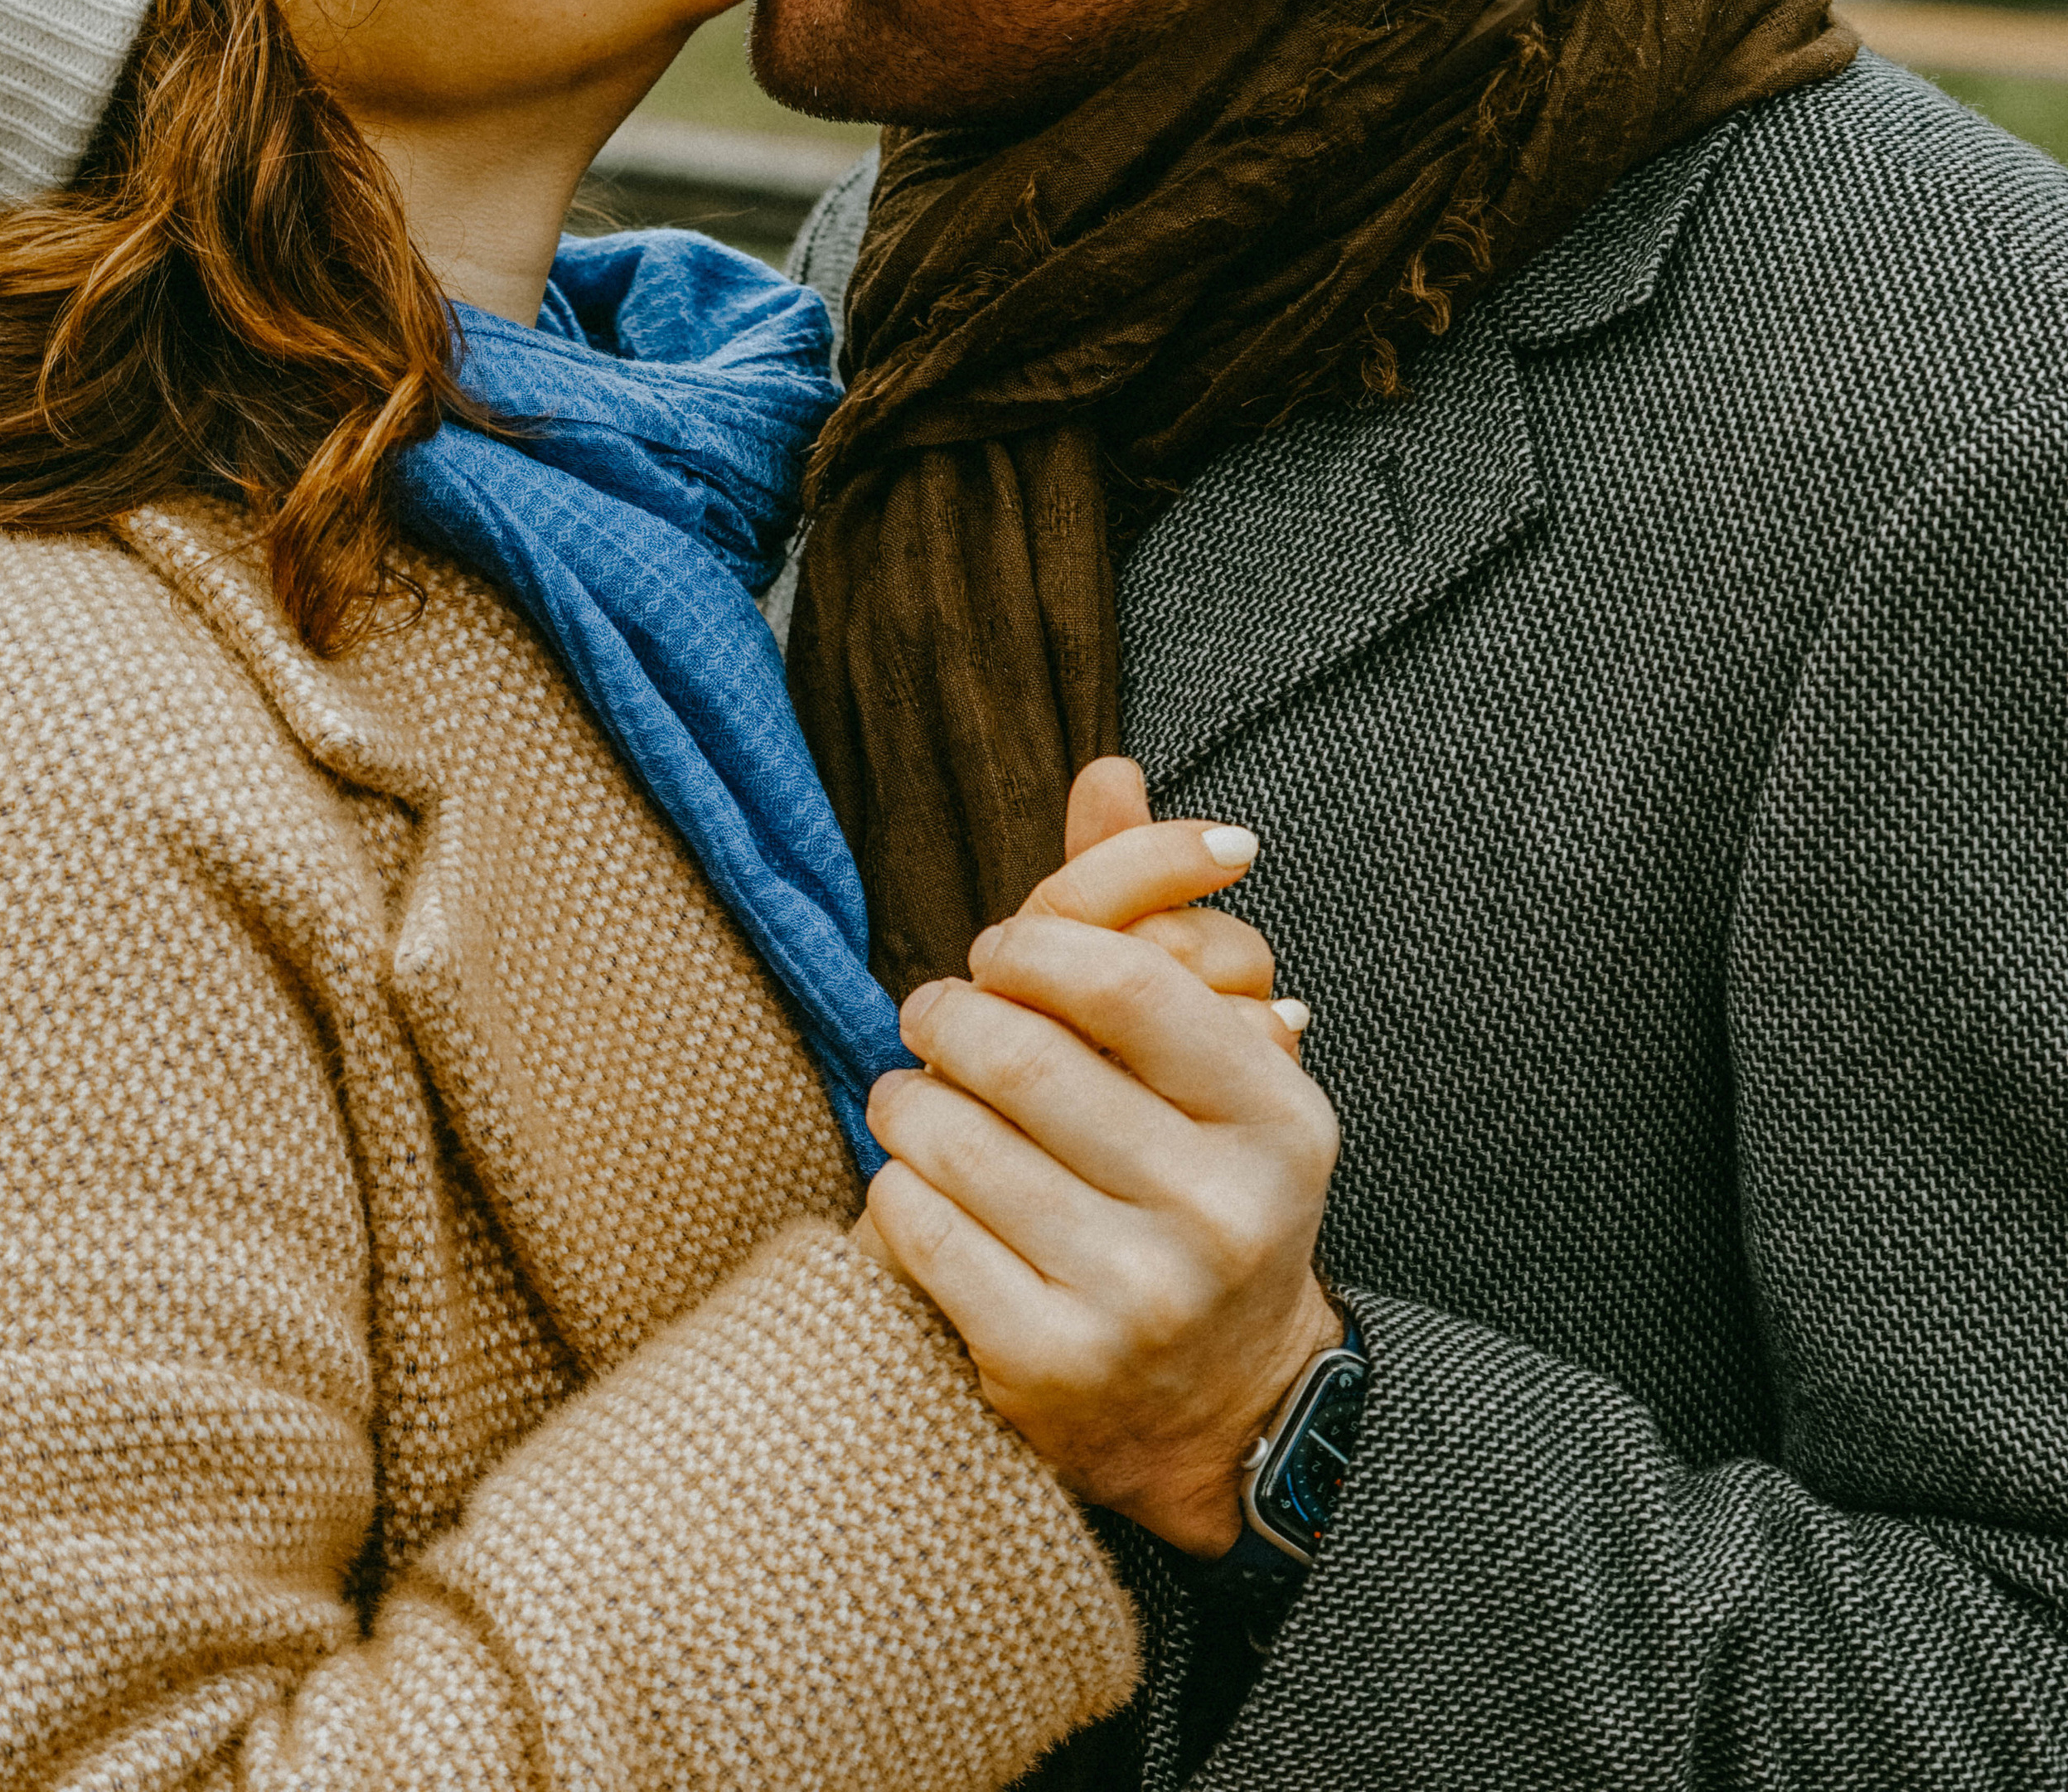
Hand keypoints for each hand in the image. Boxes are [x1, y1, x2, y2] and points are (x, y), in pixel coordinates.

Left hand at [861, 764, 1341, 1555]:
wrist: (1218, 1407)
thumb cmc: (1198, 1190)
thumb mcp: (1209, 1063)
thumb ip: (1149, 914)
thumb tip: (1106, 768)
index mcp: (1279, 1119)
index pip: (1125, 979)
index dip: (1034, 945)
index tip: (1000, 948)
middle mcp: (1223, 1211)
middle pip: (1026, 1056)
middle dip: (950, 1017)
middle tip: (929, 1011)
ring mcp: (1141, 1298)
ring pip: (959, 1139)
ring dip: (905, 1096)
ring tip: (905, 1088)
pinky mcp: (1052, 1365)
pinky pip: (922, 1230)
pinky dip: (896, 1185)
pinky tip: (909, 1173)